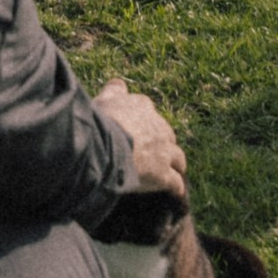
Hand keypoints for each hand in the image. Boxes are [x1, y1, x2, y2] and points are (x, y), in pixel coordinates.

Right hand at [93, 80, 185, 200]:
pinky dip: (176, 188)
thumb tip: (118, 83)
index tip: (138, 124)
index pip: (146, 107)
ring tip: (172, 170)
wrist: (105, 147)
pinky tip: (175, 193)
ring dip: (175, 163)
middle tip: (154, 151)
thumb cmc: (100, 122)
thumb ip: (112, 92)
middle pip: (166, 132)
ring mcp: (163, 151)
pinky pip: (175, 183)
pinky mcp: (164, 174)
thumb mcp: (103, 100)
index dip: (142, 117)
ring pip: (177, 157)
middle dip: (162, 141)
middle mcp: (157, 126)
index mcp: (141, 106)